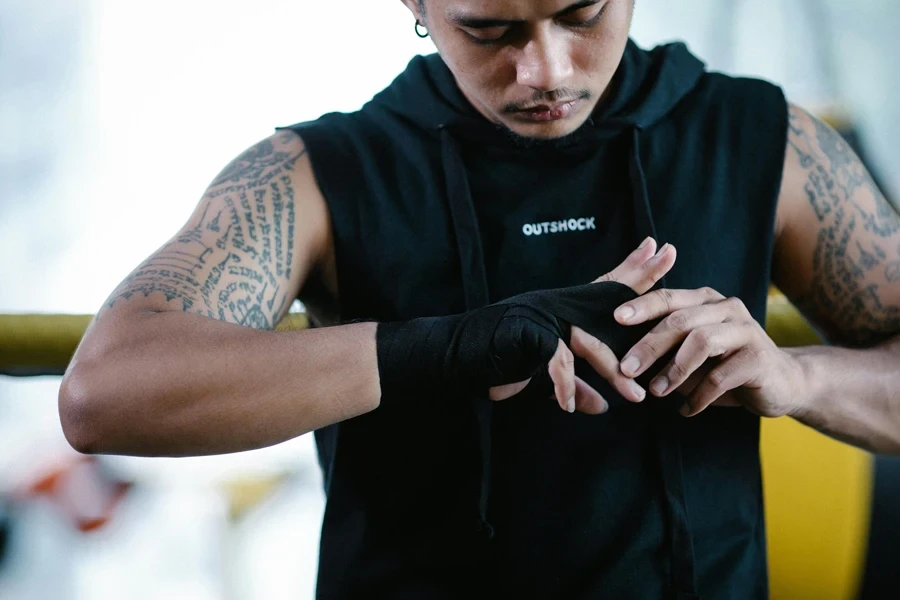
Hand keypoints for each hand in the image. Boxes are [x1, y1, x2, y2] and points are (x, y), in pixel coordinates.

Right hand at [490, 237, 676, 413]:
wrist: (454, 356)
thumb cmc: (497, 361)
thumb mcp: (541, 377)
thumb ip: (574, 384)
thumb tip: (601, 406)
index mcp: (561, 311)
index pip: (603, 288)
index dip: (630, 270)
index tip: (657, 250)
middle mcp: (555, 306)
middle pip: (605, 294)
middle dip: (639, 276)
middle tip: (669, 253)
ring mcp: (540, 317)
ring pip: (588, 340)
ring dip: (612, 370)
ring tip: (636, 396)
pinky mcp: (526, 334)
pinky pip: (556, 360)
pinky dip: (564, 386)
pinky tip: (572, 407)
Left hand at [613, 286, 807, 417]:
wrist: (781, 383)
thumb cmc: (725, 366)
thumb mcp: (691, 353)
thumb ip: (665, 349)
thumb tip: (622, 359)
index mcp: (705, 300)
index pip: (669, 297)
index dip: (642, 306)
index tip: (615, 318)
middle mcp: (726, 308)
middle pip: (680, 320)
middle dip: (649, 345)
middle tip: (626, 369)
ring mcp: (746, 330)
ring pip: (701, 342)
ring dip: (673, 370)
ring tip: (655, 392)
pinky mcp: (759, 358)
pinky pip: (720, 376)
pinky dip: (698, 396)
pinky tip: (687, 410)